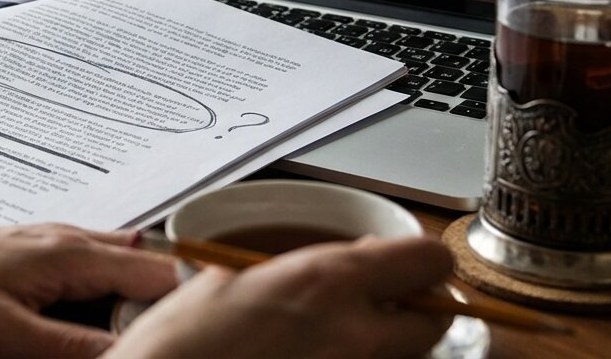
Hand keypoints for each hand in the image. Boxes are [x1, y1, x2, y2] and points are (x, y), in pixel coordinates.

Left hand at [0, 223, 176, 358]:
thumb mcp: (3, 339)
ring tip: (145, 335)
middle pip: (146, 272)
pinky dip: (104, 296)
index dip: (184, 311)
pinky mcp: (29, 259)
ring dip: (134, 302)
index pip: (160, 276)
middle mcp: (68, 241)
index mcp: (71, 254)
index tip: (193, 341)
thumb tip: (131, 357)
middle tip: (172, 343)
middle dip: (165, 308)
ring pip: (118, 271)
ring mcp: (48, 245)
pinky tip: (97, 320)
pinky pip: (88, 273)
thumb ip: (73, 350)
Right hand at [105, 235, 452, 358]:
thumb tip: (331, 271)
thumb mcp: (227, 280)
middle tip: (380, 303)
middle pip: (432, 322)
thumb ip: (296, 271)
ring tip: (334, 335)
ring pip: (403, 357)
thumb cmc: (178, 348)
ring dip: (383, 343)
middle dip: (412, 310)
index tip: (412, 260)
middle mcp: (354, 336)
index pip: (427, 262)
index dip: (423, 261)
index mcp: (326, 283)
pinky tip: (314, 358)